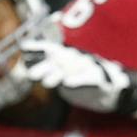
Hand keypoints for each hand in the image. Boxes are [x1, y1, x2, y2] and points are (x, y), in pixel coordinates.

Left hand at [19, 35, 136, 114]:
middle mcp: (74, 59)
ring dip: (57, 75)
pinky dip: (77, 81)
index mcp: (65, 57)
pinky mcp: (97, 78)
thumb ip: (49, 72)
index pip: (50, 49)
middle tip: (31, 75)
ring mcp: (86, 67)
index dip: (37, 47)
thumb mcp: (64, 76)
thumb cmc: (84, 81)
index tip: (24, 46)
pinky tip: (68, 83)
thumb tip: (28, 70)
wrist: (111, 90)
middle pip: (57, 60)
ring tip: (47, 82)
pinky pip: (87, 79)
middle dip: (43, 66)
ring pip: (70, 68)